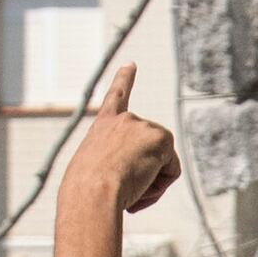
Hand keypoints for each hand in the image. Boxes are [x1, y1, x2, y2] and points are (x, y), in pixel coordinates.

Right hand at [59, 62, 181, 225]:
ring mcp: (144, 126)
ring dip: (150, 183)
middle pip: (149, 151)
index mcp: (104, 125)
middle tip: (122, 188)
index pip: (116, 97)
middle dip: (143, 174)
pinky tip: (141, 184)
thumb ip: (115, 164)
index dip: (124, 79)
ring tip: (127, 187)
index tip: (131, 64)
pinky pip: (171, 172)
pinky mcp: (161, 138)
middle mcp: (125, 119)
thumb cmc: (85, 191)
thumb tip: (138, 178)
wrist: (92, 191)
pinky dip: (161, 185)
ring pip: (161, 163)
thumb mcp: (93, 172)